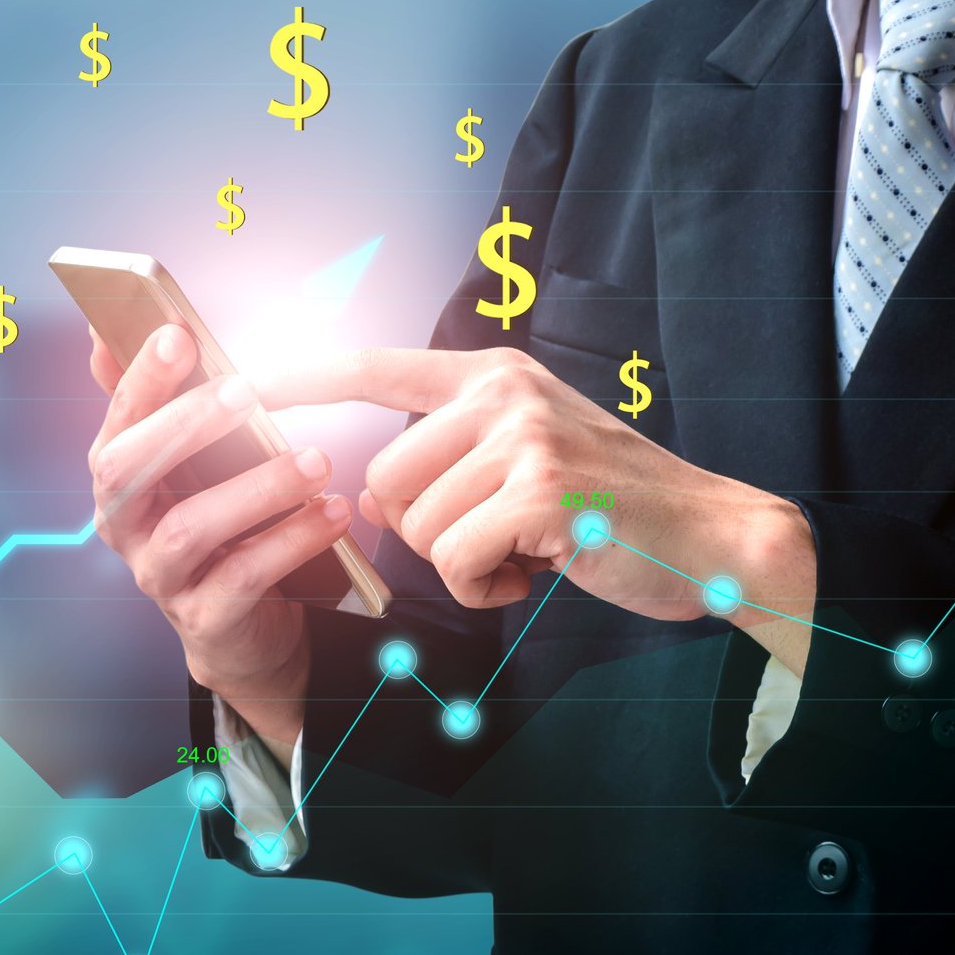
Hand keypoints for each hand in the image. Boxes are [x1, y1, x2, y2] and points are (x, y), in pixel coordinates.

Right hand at [86, 325, 353, 748]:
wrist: (241, 626)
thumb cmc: (219, 523)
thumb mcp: (188, 462)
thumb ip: (155, 402)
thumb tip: (104, 331)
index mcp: (118, 477)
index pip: (116, 420)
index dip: (140, 379)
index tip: (179, 334)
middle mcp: (123, 526)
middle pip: (128, 471)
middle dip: (185, 426)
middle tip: (247, 393)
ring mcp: (158, 576)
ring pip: (188, 528)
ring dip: (256, 488)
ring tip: (317, 460)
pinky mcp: (203, 618)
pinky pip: (242, 576)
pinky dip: (291, 541)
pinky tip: (333, 514)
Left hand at [259, 346, 817, 672]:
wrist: (714, 536)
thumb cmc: (610, 509)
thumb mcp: (524, 462)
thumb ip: (447, 461)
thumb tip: (364, 493)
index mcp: (492, 376)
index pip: (374, 366)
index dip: (301, 378)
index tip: (240, 384)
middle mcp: (502, 392)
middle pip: (382, 477)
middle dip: (420, 530)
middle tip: (494, 538)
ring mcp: (522, 437)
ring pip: (415, 524)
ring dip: (460, 562)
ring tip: (526, 551)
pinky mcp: (538, 491)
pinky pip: (453, 560)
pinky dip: (484, 589)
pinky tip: (536, 573)